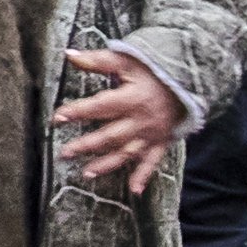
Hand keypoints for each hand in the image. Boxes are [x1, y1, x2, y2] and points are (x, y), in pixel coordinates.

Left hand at [54, 45, 186, 193]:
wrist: (188, 79)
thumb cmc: (154, 69)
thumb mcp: (127, 60)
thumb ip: (98, 60)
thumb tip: (69, 55)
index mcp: (132, 98)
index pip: (100, 106)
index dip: (78, 111)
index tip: (58, 117)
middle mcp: (141, 120)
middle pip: (110, 135)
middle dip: (86, 145)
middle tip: (65, 153)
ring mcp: (151, 133)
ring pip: (126, 152)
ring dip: (107, 165)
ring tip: (87, 174)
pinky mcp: (161, 141)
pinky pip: (153, 161)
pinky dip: (144, 175)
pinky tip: (134, 190)